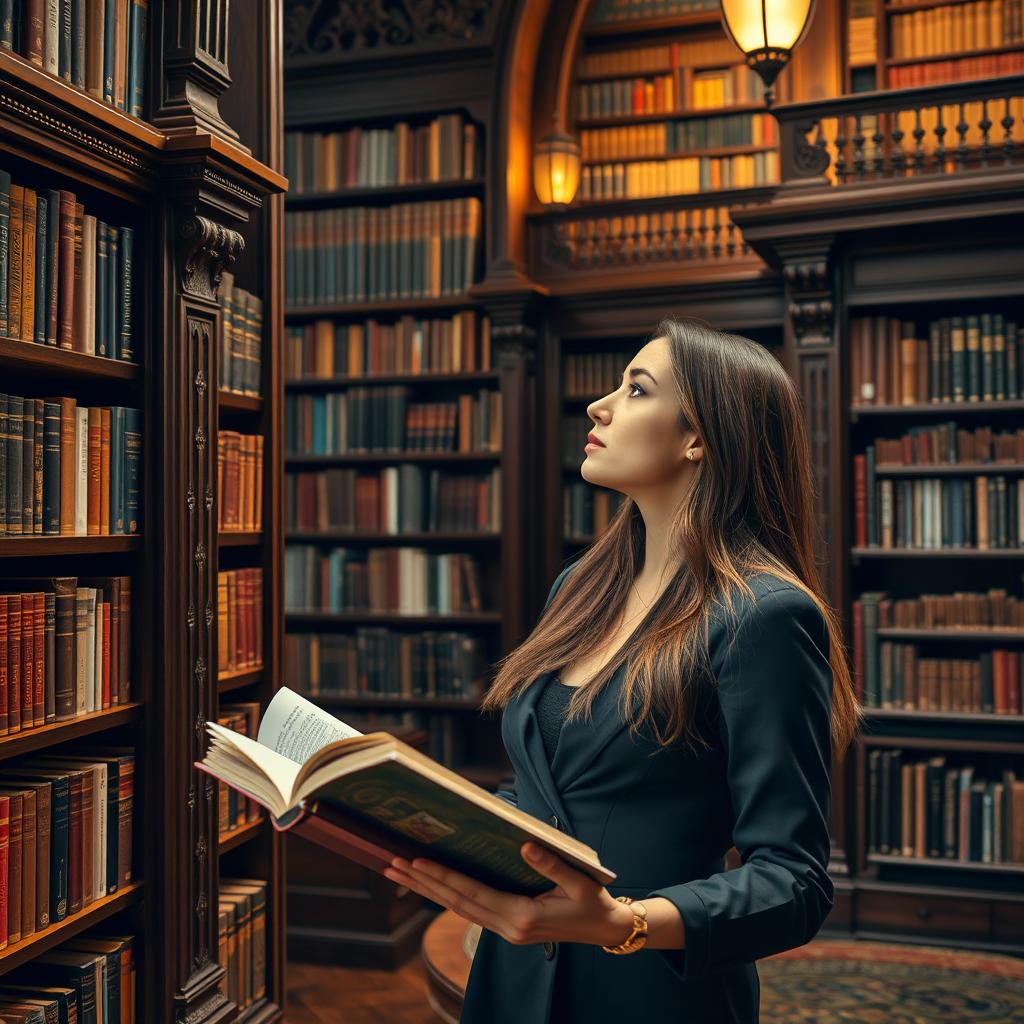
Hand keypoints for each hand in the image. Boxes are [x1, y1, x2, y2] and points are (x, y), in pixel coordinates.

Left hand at [383, 842, 633, 947]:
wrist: (606, 929)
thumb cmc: (594, 902)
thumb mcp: (580, 881)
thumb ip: (552, 864)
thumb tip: (524, 844)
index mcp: (522, 916)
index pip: (472, 893)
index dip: (443, 876)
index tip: (417, 861)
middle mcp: (508, 927)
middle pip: (456, 902)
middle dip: (423, 883)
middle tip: (392, 863)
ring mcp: (506, 930)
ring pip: (459, 908)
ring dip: (429, 890)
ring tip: (402, 872)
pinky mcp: (508, 926)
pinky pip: (471, 909)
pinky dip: (449, 895)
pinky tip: (434, 884)